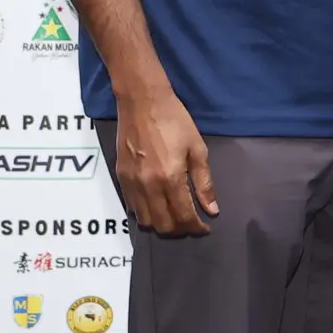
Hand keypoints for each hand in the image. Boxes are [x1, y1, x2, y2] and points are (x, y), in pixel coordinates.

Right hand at [113, 89, 214, 235]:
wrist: (142, 102)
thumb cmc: (175, 121)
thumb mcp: (197, 149)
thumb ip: (204, 182)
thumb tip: (212, 210)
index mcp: (170, 178)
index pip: (183, 216)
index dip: (196, 227)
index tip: (205, 228)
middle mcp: (148, 186)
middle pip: (163, 225)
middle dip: (180, 230)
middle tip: (191, 223)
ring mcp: (131, 183)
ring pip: (145, 221)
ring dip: (161, 224)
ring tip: (175, 216)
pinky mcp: (120, 178)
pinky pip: (132, 207)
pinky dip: (146, 213)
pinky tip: (157, 205)